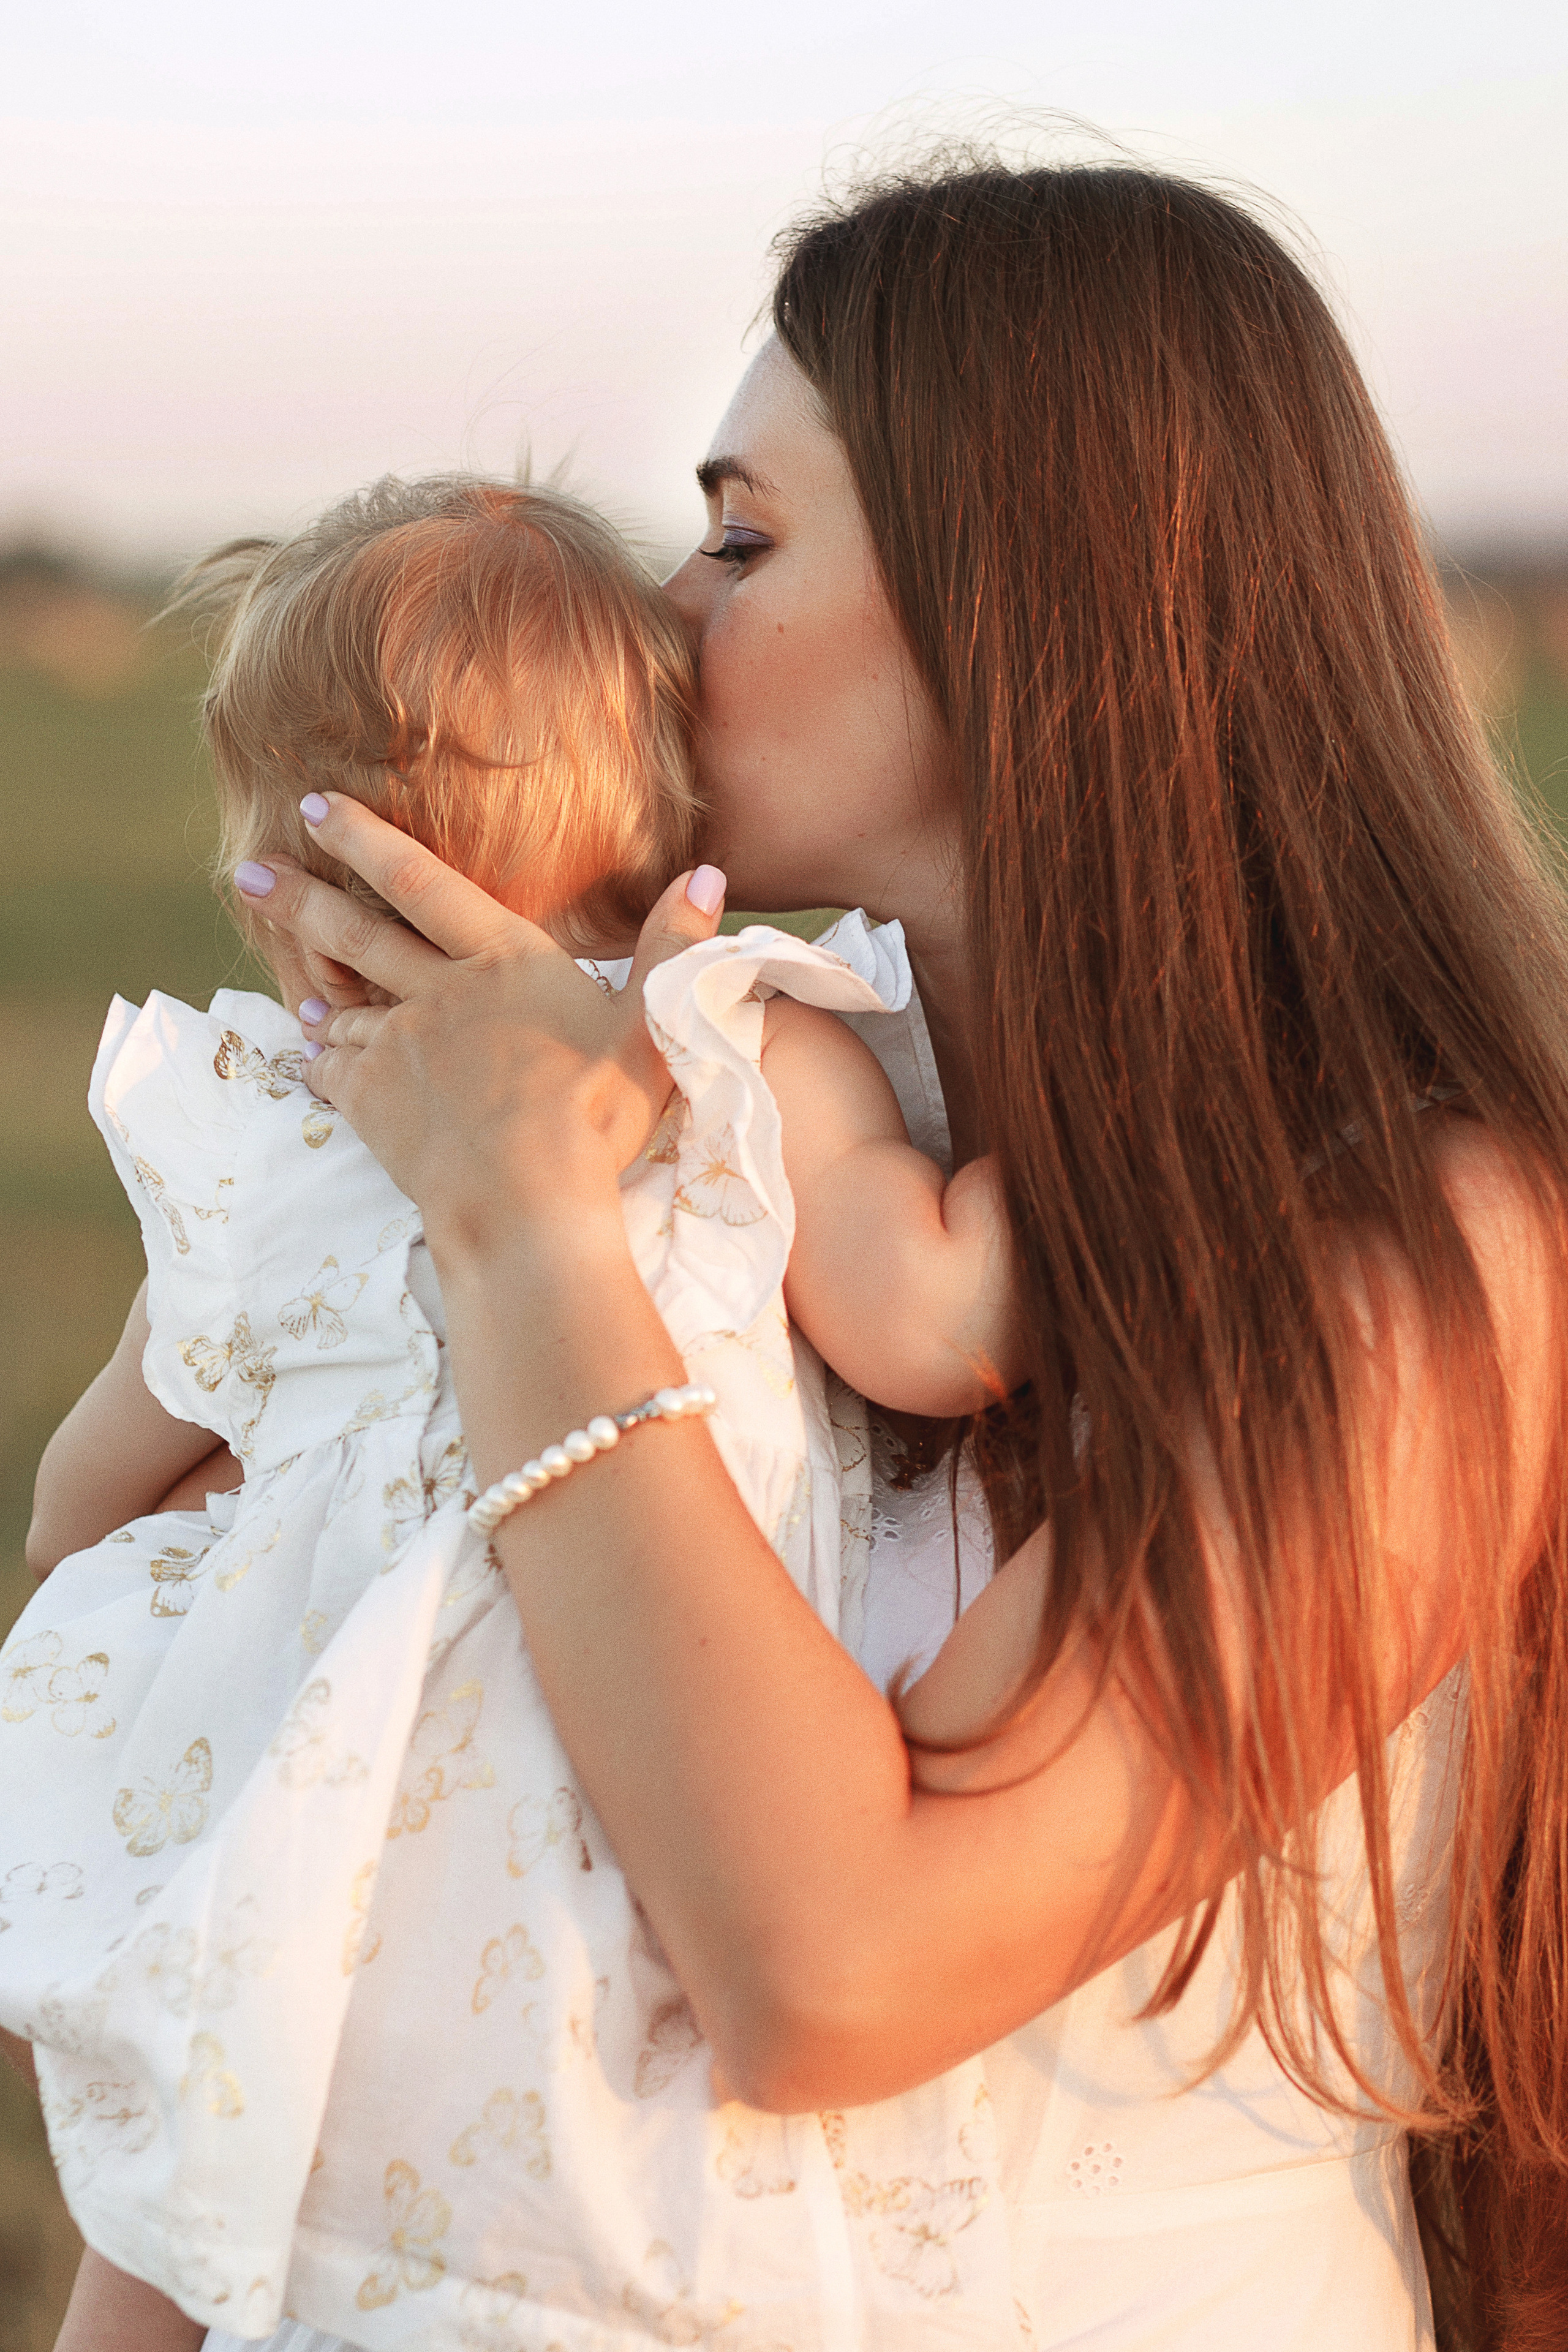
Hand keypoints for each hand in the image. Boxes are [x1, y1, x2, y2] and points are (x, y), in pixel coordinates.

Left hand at [236, 796, 726, 1252]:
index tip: (319, 807)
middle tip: (251, 870)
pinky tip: (316, 1055)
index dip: (369, 841)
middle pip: (359, 934)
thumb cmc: (598, 1113)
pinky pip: (335, 1069)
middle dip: (302, 897)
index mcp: (503, 962)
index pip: (425, 883)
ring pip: (349, 1007)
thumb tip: (707, 874)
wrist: (528, 1198)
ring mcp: (399, 1047)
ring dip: (320, 991)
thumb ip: (672, 947)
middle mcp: (439, 992)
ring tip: (298, 986)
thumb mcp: (653, 1025)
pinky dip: (323, 1058)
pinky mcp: (373, 1101)